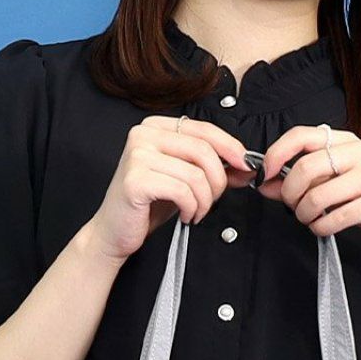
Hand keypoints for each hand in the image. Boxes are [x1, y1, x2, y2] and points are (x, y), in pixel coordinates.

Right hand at [86, 114, 258, 261]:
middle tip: (212, 201)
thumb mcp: (184, 179)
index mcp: (155, 127)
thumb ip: (210, 167)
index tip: (246, 166)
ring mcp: (137, 155)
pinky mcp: (136, 180)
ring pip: (196, 174)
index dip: (230, 147)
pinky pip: (183, 191)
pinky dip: (192, 208)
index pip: (204, 129)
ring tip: (196, 212)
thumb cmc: (149, 206)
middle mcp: (143, 134)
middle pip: (204, 150)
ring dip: (205, 200)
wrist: (115, 232)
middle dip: (218, 181)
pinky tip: (186, 216)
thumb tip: (244, 164)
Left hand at [254, 123, 360, 258]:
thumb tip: (266, 184)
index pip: (302, 135)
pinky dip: (321, 228)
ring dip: (304, 214)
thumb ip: (304, 183)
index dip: (277, 153)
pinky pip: (335, 217)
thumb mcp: (337, 187)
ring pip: (318, 195)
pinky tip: (324, 228)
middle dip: (289, 192)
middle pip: (306, 167)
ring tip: (309, 220)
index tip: (265, 173)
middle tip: (292, 206)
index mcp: (349, 142)